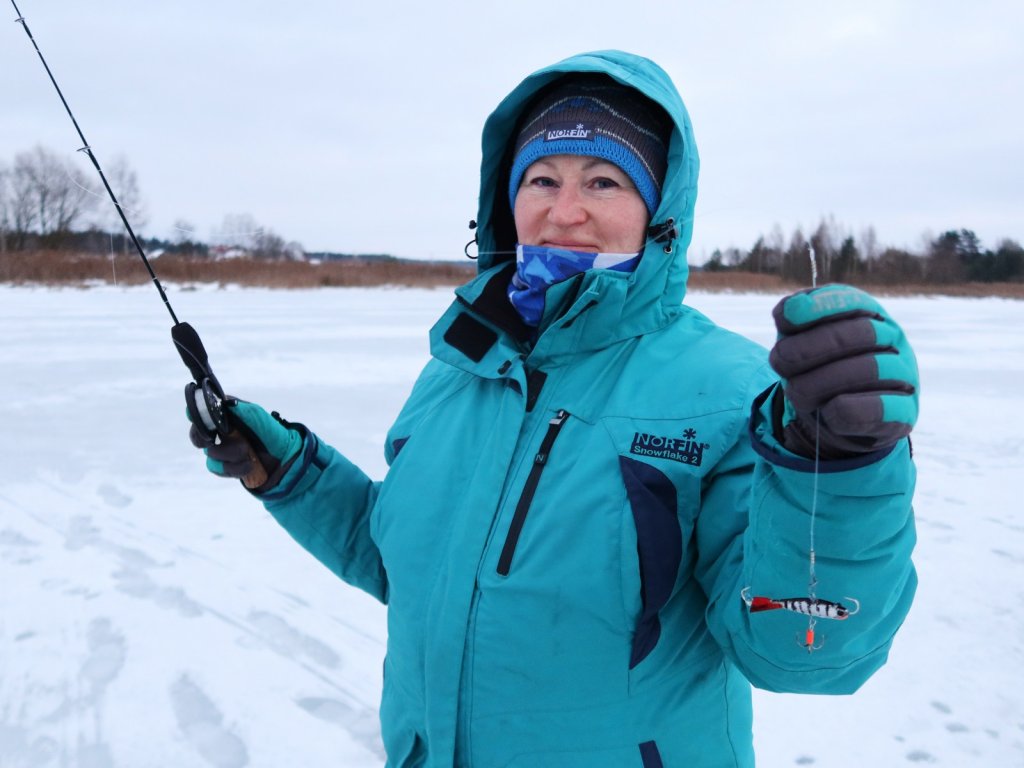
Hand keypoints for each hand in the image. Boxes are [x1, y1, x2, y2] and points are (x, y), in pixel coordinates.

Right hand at [188, 398, 302, 491]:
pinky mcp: (226, 467)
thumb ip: (239, 410)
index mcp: (226, 415)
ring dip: (229, 454)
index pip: (202, 411)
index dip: (195, 414)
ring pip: (211, 454)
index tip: (197, 418)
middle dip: (202, 438)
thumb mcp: (258, 417)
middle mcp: (221, 432)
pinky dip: (234, 468)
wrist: (285, 460)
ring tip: (247, 452)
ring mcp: (222, 450)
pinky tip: (248, 465)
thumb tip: (222, 402)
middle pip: (197, 434)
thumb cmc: (271, 432)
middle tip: (212, 440)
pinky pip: (219, 469)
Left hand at [769, 284, 918, 458]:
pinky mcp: (903, 412)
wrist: (833, 418)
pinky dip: (852, 410)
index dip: (819, 307)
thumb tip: (787, 311)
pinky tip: (828, 410)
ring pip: (871, 370)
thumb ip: (791, 324)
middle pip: (864, 333)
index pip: (852, 301)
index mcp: (868, 314)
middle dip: (815, 346)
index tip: (785, 319)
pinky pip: (884, 409)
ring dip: (823, 381)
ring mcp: (902, 374)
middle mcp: (892, 339)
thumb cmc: (814, 369)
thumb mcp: (797, 342)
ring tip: (796, 392)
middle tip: (779, 359)